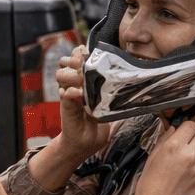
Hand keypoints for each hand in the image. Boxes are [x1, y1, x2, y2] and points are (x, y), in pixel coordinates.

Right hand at [54, 47, 110, 162]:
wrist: (85, 144)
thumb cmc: (97, 125)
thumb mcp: (109, 106)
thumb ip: (115, 95)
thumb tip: (134, 84)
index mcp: (82, 82)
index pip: (76, 59)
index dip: (80, 52)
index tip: (89, 50)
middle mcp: (73, 86)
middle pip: (64, 62)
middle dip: (75, 58)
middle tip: (85, 61)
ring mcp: (68, 95)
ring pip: (60, 74)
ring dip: (72, 72)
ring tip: (83, 76)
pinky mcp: (66, 106)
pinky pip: (64, 93)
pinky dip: (72, 91)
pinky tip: (81, 93)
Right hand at [129, 120, 194, 194]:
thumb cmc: (150, 188)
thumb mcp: (151, 159)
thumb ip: (164, 141)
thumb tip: (174, 129)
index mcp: (173, 146)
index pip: (191, 125)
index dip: (187, 130)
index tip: (186, 136)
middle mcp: (189, 155)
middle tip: (187, 152)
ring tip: (192, 164)